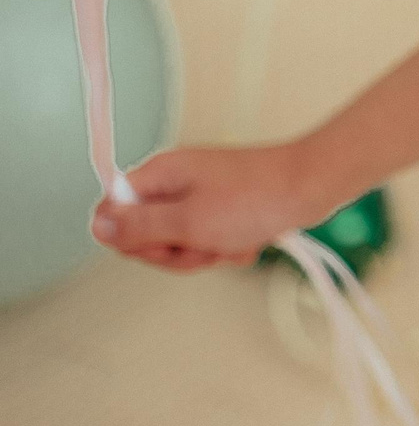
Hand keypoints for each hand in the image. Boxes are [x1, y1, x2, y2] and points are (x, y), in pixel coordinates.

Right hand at [91, 142, 329, 272]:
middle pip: (146, 234)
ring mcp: (201, 194)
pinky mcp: (223, 206)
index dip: (133, 240)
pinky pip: (208, 238)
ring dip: (205, 252)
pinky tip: (247, 242)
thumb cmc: (259, 198)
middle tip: (205, 245)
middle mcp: (176, 180)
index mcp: (160, 173)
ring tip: (232, 242)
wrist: (315, 185)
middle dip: (176, 252)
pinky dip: (226, 247)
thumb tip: (97, 225)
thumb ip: (140, 227)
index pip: (113, 213)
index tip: (164, 243)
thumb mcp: (189, 222)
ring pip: (179, 242)